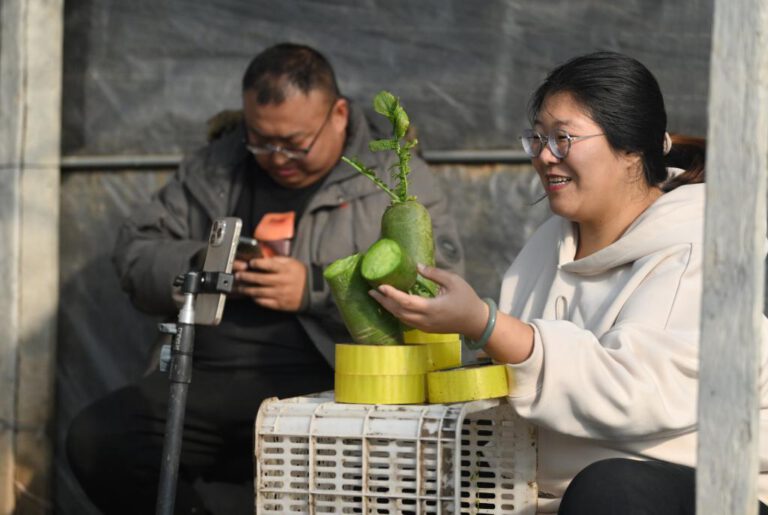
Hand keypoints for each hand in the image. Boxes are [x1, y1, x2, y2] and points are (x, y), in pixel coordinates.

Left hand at [233, 256, 306, 310]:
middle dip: (246, 276)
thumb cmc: (301, 275)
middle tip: (238, 275)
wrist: (313, 292)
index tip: (250, 263)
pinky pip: (264, 302)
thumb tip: (262, 258)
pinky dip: (256, 299)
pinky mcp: (279, 304)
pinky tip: (251, 295)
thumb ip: (277, 260)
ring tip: (240, 287)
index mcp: (285, 270)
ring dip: (247, 289)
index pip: (268, 265)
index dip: (257, 263)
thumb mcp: (292, 263)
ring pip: (259, 292)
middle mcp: (281, 281)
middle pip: (259, 279)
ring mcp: (280, 294)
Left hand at [369, 264, 488, 338]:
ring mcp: (425, 326)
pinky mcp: (426, 329)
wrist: (476, 322)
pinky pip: (407, 321)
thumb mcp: (453, 281)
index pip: (405, 301)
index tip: (380, 285)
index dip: (391, 294)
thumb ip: (434, 273)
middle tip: (371, 290)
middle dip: (383, 301)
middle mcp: (424, 320)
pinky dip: (397, 312)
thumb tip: (416, 266)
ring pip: (401, 318)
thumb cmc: (467, 299)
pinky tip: (393, 305)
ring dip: (388, 307)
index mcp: (431, 308)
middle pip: (398, 311)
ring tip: (378, 296)